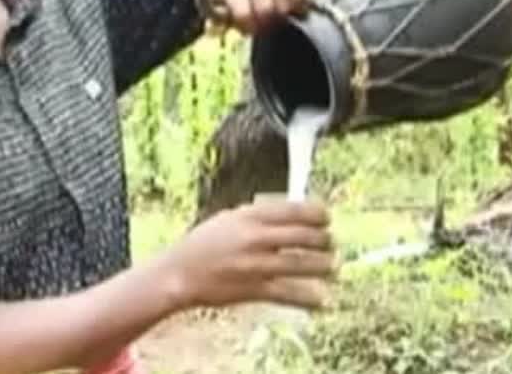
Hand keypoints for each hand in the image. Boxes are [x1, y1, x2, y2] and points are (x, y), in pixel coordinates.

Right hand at [158, 196, 336, 310]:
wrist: (179, 273)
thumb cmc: (204, 244)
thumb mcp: (228, 219)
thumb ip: (258, 216)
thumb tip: (292, 215)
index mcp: (248, 216)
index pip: (293, 210)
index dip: (317, 214)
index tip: (327, 218)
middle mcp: (254, 238)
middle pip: (303, 236)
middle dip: (324, 240)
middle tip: (331, 243)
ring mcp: (255, 265)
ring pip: (300, 264)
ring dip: (323, 266)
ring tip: (332, 267)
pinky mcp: (253, 289)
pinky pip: (288, 294)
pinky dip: (309, 298)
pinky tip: (322, 300)